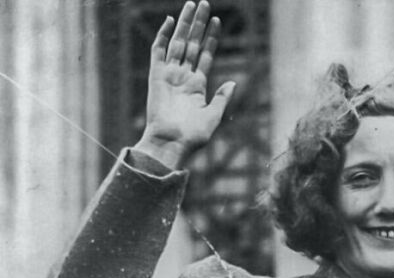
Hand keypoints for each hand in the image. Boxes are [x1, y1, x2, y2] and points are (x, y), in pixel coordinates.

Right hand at [134, 1, 235, 168]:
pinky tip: (170, 21)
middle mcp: (183, 77)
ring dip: (185, 23)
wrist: (171, 143)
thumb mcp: (213, 117)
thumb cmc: (192, 137)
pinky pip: (158, 51)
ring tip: (193, 4)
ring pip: (178, 42)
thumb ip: (222, 99)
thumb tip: (233, 83)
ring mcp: (169, 75)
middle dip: (199, 24)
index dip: (211, 39)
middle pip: (192, 43)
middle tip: (205, 3)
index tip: (217, 22)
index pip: (205, 55)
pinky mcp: (156, 76)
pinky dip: (163, 35)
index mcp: (197, 86)